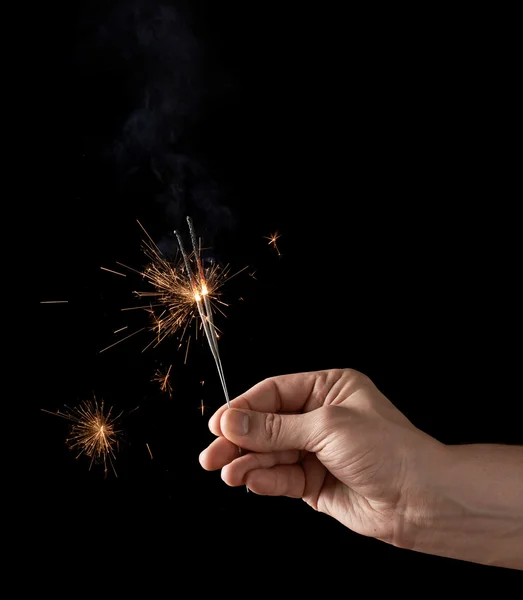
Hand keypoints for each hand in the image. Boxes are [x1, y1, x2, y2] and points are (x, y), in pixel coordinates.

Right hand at [199, 368, 441, 543]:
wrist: (421, 500)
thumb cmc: (387, 450)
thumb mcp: (327, 428)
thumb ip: (275, 428)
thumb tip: (231, 421)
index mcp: (328, 389)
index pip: (274, 393)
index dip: (243, 408)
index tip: (218, 424)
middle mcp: (320, 417)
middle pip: (267, 425)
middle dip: (240, 440)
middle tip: (211, 455)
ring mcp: (317, 450)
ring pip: (271, 454)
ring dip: (249, 463)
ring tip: (228, 473)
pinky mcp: (315, 482)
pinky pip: (282, 478)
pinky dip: (266, 480)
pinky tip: (252, 482)